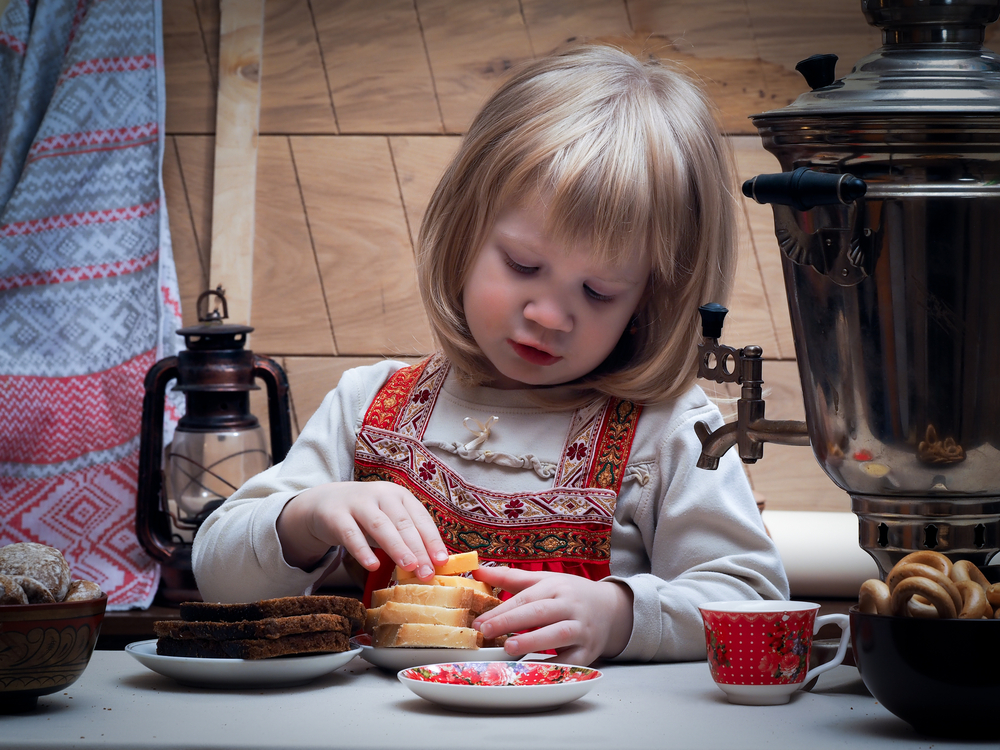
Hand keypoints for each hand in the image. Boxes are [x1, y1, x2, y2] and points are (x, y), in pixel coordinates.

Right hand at [275, 481, 448, 578]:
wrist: (326, 502)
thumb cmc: (366, 517)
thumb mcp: (389, 521)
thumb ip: (407, 538)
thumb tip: (432, 565)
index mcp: (399, 496)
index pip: (420, 518)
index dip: (432, 540)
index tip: (442, 562)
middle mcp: (381, 495)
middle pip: (403, 523)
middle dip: (418, 549)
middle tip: (427, 572)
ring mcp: (357, 503)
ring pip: (380, 526)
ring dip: (397, 547)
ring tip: (409, 567)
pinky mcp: (336, 515)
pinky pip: (351, 534)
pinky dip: (363, 551)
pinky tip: (373, 566)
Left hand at [471, 566, 633, 665]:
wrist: (611, 610)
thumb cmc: (570, 595)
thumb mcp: (545, 581)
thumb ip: (511, 578)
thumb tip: (477, 572)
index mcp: (556, 587)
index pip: (525, 598)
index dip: (501, 610)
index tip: (479, 622)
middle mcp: (570, 606)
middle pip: (539, 613)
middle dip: (511, 622)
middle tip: (485, 632)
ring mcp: (582, 629)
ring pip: (558, 634)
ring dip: (533, 641)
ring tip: (509, 648)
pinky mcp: (589, 651)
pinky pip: (572, 660)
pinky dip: (554, 665)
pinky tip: (534, 668)